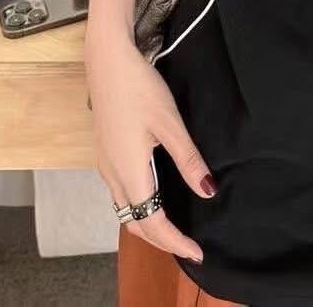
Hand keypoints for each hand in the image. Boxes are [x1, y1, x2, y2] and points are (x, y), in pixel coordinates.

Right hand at [85, 31, 214, 261]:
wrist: (107, 60)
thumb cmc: (140, 88)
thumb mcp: (170, 123)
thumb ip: (188, 159)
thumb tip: (208, 191)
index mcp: (128, 172)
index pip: (151, 222)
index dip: (174, 241)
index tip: (197, 252)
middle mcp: (112, 174)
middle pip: (134, 222)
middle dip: (161, 240)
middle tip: (189, 246)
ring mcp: (105, 164)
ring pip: (125, 209)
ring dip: (148, 224)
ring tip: (175, 228)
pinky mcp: (105, 152)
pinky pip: (120, 193)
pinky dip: (139, 206)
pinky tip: (155, 197)